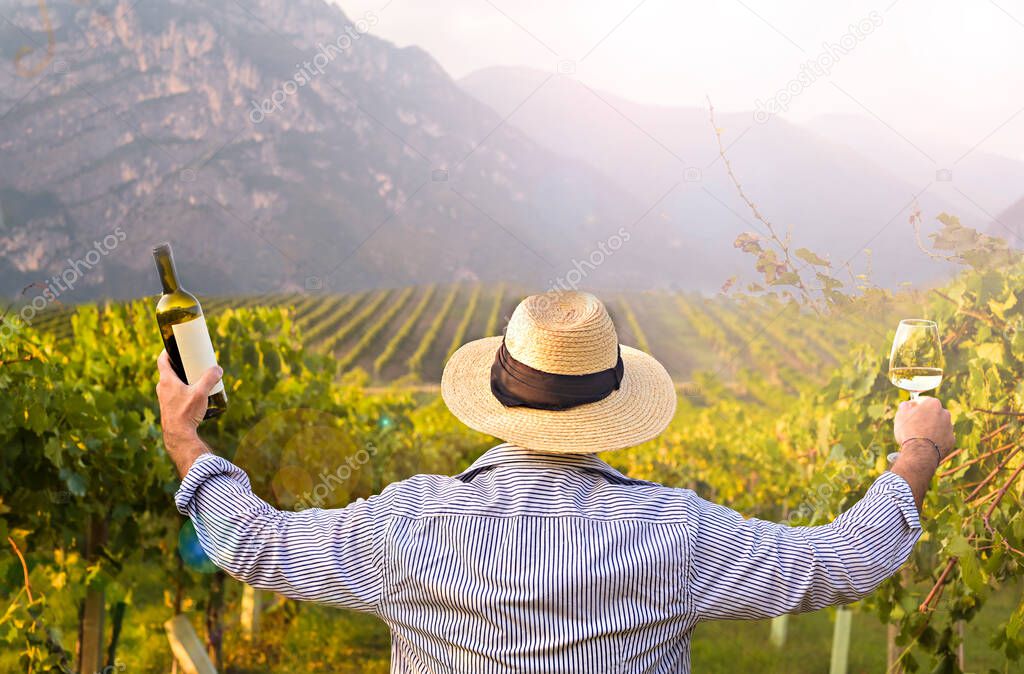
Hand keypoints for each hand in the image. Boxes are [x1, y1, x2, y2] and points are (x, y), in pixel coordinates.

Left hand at [156, 350, 219, 475]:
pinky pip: (174, 393)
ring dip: (181, 378)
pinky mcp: (168, 407)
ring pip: (171, 382)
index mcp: (166, 380)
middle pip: (169, 370)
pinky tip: (193, 394)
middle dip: (180, 364)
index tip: (175, 346)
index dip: (167, 350)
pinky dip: (182, 389)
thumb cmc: (186, 412)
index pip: (162, 360)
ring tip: (195, 377)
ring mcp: (164, 398)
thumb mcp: (201, 392)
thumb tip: (218, 369)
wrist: (178, 435)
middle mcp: (162, 388)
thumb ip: (210, 379)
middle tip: (192, 361)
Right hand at [894, 396, 954, 458]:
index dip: (915, 405)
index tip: (910, 410)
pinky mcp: (951, 440)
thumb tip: (905, 405)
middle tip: (915, 424)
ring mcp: (949, 427)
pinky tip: (927, 444)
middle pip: (934, 412)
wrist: (920, 452)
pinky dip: (936, 439)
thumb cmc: (909, 431)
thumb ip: (904, 407)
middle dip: (926, 416)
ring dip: (932, 428)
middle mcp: (945, 413)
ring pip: (939, 425)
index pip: (924, 400)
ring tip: (920, 436)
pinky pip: (942, 437)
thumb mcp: (900, 416)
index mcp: (933, 404)